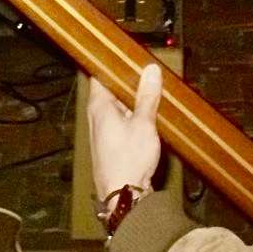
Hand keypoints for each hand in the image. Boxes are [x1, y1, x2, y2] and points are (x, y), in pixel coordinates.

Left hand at [87, 62, 163, 206]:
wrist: (124, 197)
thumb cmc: (128, 160)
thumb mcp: (143, 124)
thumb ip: (147, 96)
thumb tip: (151, 71)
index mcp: (99, 106)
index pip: (100, 74)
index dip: (113, 63)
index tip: (129, 54)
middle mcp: (97, 116)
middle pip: (112, 89)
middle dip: (130, 81)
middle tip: (150, 72)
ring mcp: (104, 131)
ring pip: (120, 106)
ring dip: (135, 100)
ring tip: (155, 91)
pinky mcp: (113, 143)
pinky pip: (124, 121)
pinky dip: (136, 116)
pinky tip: (152, 116)